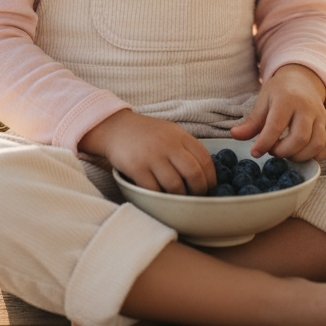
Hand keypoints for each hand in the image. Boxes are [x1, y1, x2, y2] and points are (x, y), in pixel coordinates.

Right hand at [79, 110, 216, 195]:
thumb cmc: (146, 134)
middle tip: (195, 197)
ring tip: (177, 198)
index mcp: (180, 135)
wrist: (114, 127)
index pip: (205, 159)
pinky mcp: (136, 167)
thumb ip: (186, 149)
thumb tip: (205, 175)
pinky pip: (154, 190)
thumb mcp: (169, 132)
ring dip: (179, 197)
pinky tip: (159, 196)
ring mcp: (151, 155)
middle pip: (194, 174)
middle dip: (199, 191)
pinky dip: (159, 197)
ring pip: (175, 186)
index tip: (210, 188)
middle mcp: (168, 144)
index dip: (211, 178)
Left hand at [230, 64, 325, 161]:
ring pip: (316, 144)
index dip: (264, 143)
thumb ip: (251, 122)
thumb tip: (234, 135)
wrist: (301, 80)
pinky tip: (302, 153)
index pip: (276, 125)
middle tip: (273, 151)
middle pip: (300, 138)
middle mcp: (307, 107)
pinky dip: (317, 156)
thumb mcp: (262, 102)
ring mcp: (321, 116)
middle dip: (283, 152)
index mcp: (287, 99)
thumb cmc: (278, 93)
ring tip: (286, 152)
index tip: (255, 152)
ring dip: (299, 156)